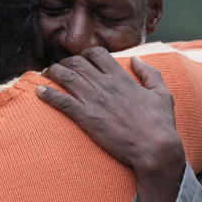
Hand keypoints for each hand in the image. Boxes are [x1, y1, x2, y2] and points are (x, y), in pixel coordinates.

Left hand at [36, 47, 185, 201]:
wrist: (154, 148)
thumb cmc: (161, 123)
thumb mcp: (162, 93)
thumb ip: (150, 73)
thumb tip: (136, 59)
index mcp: (122, 77)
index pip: (97, 54)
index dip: (85, 54)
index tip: (80, 59)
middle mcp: (105, 84)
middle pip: (77, 63)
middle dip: (65, 62)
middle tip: (59, 68)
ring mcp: (94, 100)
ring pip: (66, 77)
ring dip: (52, 73)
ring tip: (45, 74)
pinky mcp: (86, 117)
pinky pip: (62, 101)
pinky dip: (48, 94)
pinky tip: (39, 91)